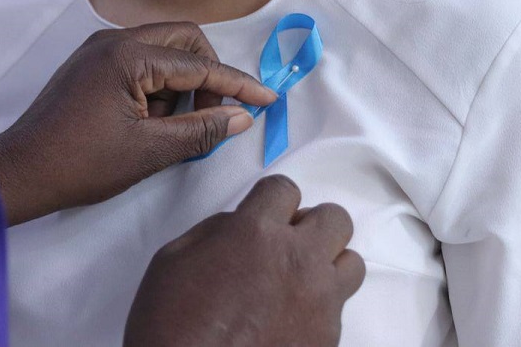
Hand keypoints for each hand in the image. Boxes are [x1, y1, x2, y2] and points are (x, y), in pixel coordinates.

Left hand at [0, 22, 276, 225]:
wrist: (20, 171)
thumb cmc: (80, 164)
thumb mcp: (149, 152)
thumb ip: (200, 130)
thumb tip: (241, 117)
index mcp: (127, 56)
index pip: (198, 63)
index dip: (237, 84)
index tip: (267, 100)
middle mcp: (112, 39)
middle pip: (183, 38)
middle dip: (207, 73)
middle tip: (211, 115)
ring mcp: (98, 48)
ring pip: (162, 49)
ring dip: (180, 82)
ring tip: (170, 127)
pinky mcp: (90, 63)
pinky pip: (139, 60)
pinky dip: (156, 85)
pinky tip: (151, 121)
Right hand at [125, 175, 364, 346]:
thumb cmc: (169, 321)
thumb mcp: (174, 257)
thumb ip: (217, 229)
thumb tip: (242, 225)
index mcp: (256, 233)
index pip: (285, 189)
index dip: (271, 200)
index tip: (262, 215)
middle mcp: (297, 261)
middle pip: (334, 219)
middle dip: (310, 225)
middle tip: (285, 244)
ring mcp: (319, 303)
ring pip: (352, 263)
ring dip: (326, 265)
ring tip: (297, 282)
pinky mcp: (327, 340)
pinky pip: (339, 309)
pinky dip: (318, 308)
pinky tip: (287, 319)